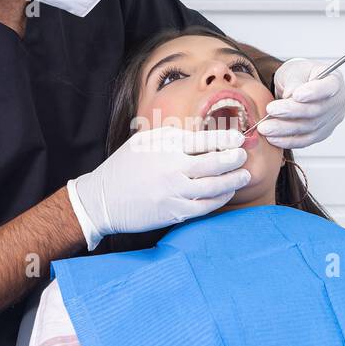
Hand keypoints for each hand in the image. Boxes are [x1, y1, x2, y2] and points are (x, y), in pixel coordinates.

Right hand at [68, 126, 249, 249]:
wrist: (101, 199)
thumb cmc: (124, 166)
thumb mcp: (144, 142)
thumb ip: (172, 137)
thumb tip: (202, 133)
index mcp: (164, 146)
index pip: (203, 139)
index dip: (226, 138)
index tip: (238, 138)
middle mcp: (171, 168)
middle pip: (213, 163)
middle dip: (234, 159)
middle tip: (243, 155)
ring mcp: (172, 192)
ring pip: (213, 187)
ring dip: (232, 181)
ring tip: (243, 175)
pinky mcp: (173, 212)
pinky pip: (204, 206)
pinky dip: (219, 199)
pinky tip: (226, 192)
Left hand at [255, 57, 344, 148]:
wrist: (296, 87)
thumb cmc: (297, 75)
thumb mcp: (294, 70)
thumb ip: (294, 81)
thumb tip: (290, 97)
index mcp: (334, 80)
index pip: (329, 87)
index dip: (314, 92)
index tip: (296, 94)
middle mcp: (337, 102)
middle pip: (316, 110)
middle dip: (291, 112)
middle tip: (271, 110)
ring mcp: (331, 120)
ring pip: (309, 128)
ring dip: (285, 129)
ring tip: (266, 128)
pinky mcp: (321, 134)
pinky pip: (305, 141)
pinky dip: (288, 141)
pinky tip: (273, 138)